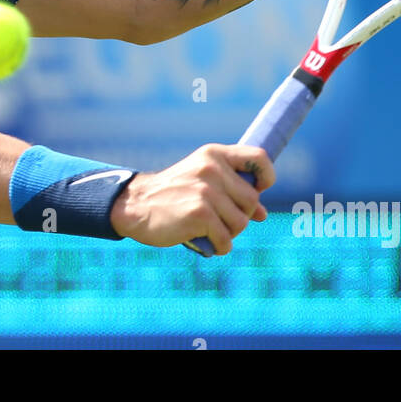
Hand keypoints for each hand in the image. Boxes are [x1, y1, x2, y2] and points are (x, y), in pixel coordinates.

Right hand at [109, 144, 272, 254]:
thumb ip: (232, 192)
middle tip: (218, 219)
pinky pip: (226, 239)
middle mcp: (212, 168)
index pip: (259, 158)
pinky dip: (220, 247)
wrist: (135, 205)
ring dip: (228, 233)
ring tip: (208, 229)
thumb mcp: (201, 182)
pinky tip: (207, 243)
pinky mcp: (199, 214)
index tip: (257, 190)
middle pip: (251, 200)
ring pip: (241, 222)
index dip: (266, 177)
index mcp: (214, 155)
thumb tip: (262, 214)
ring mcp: (206, 191)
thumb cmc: (172, 195)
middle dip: (239, 215)